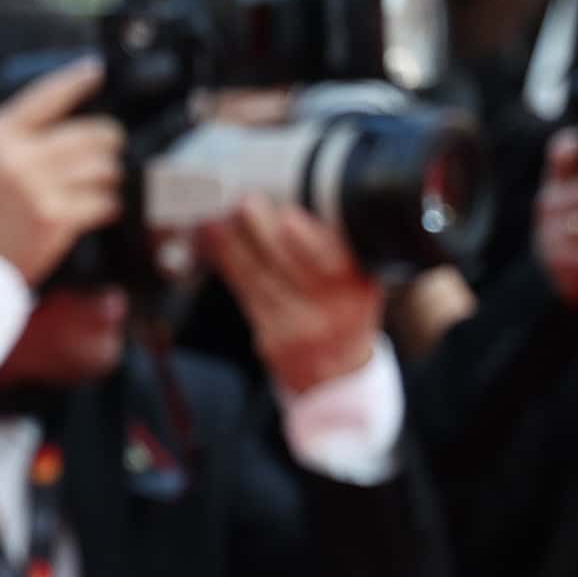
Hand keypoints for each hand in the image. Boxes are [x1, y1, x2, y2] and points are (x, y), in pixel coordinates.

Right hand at [0, 63, 124, 292]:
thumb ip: (13, 135)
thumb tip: (62, 110)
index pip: (46, 95)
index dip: (76, 79)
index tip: (95, 70)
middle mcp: (18, 157)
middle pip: (91, 133)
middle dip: (108, 140)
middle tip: (109, 147)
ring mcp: (38, 188)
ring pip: (104, 168)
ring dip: (108, 176)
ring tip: (97, 183)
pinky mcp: (56, 218)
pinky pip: (104, 202)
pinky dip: (106, 205)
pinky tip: (97, 207)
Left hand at [204, 191, 382, 394]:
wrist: (339, 375)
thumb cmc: (349, 312)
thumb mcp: (363, 283)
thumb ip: (343, 251)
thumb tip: (304, 201)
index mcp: (358, 290)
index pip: (333, 263)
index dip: (308, 242)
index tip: (289, 216)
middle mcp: (329, 311)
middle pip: (289, 267)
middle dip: (264, 232)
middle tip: (246, 201)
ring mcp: (296, 327)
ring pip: (259, 278)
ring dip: (235, 242)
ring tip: (220, 212)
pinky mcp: (268, 336)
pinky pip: (243, 293)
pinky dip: (227, 262)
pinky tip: (214, 239)